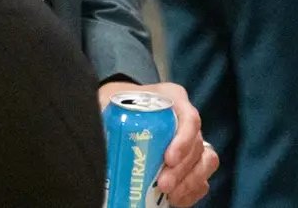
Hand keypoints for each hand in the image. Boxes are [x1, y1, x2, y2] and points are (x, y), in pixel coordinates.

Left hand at [99, 81, 215, 206]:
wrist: (122, 108)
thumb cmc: (117, 104)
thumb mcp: (110, 102)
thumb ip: (104, 113)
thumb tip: (91, 133)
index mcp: (173, 100)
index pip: (189, 118)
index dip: (184, 140)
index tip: (168, 159)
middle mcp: (186, 120)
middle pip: (198, 145)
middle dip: (183, 169)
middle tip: (163, 185)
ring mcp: (191, 141)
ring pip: (207, 161)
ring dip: (191, 181)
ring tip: (171, 196)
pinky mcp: (190, 162)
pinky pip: (202, 178)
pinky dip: (192, 191)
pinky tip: (175, 200)